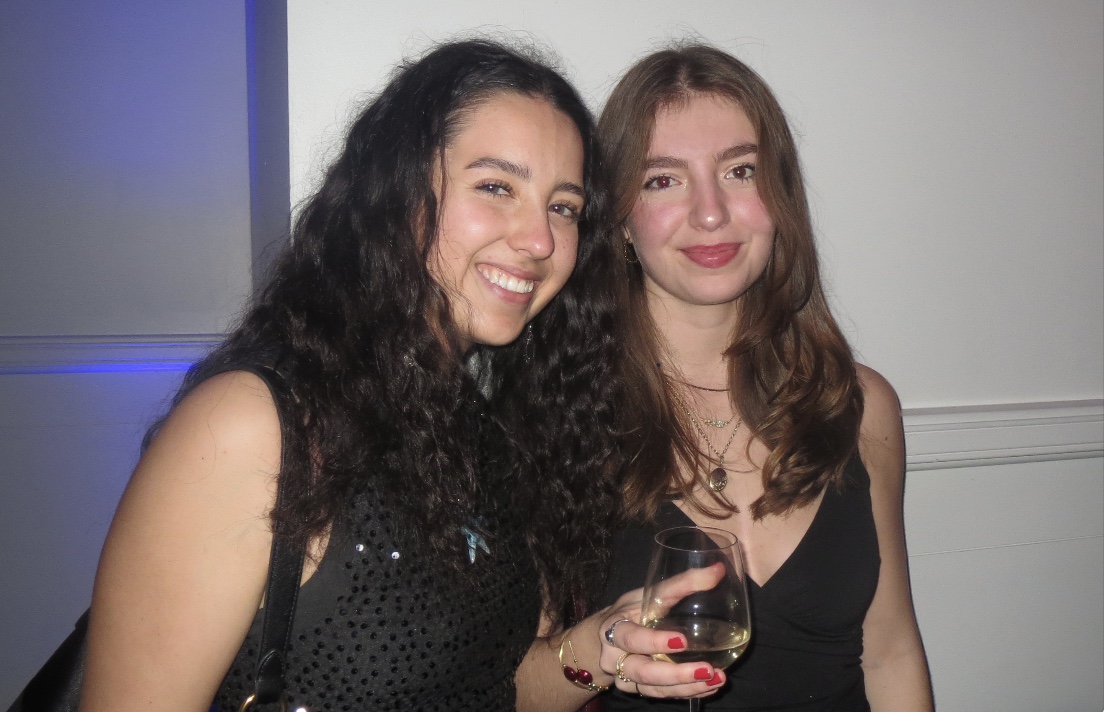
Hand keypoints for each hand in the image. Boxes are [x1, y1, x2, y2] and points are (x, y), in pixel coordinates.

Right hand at [597, 562, 726, 698]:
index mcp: (614, 628)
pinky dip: (688, 693)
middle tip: (706, 670)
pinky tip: (710, 687)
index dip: (654, 642)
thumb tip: (718, 569)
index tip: (682, 641)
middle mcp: (615, 658)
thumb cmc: (633, 610)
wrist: (611, 636)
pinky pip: (663, 696)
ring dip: (686, 687)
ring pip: (654, 690)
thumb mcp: (650, 594)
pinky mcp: (640, 690)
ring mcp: (626, 678)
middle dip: (675, 674)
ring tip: (716, 679)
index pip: (630, 637)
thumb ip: (682, 584)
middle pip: (642, 672)